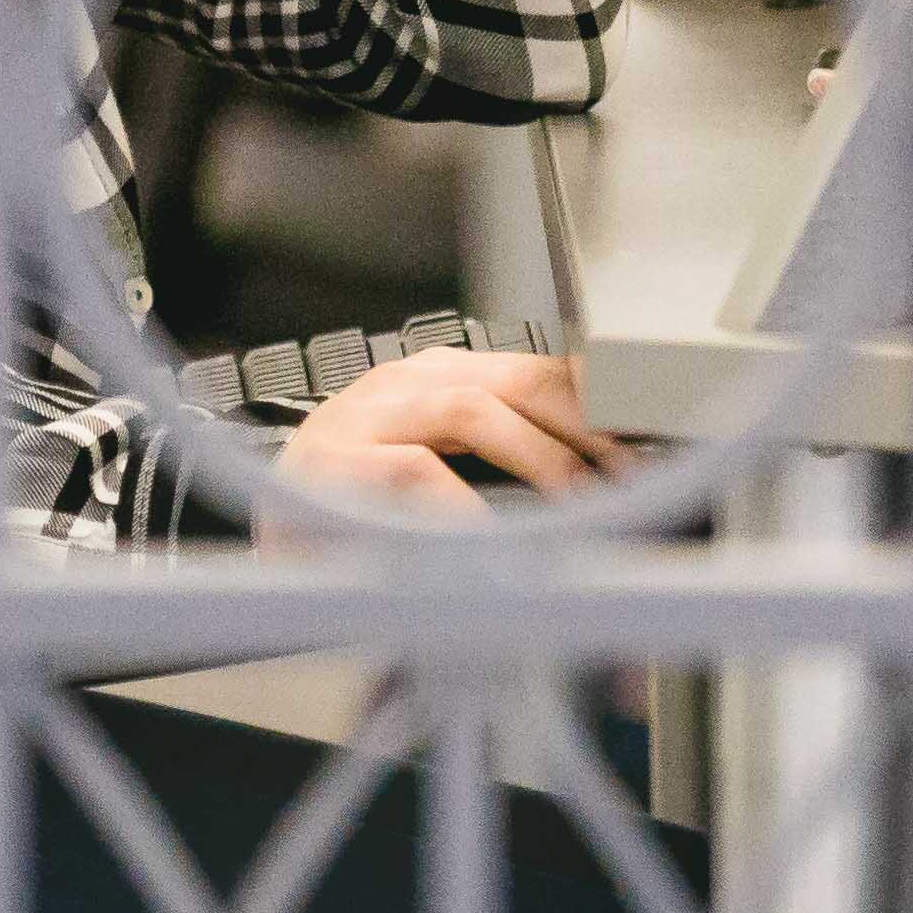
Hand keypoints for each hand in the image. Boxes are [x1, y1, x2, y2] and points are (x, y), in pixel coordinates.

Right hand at [257, 347, 627, 539]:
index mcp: (431, 380)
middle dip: (580, 425)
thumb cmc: (361, 514)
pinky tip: (496, 536)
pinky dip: (464, 504)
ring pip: (470, 409)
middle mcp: (400, 384)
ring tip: (578, 502)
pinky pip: (416, 469)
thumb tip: (597, 479)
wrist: (270, 543)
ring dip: (536, 458)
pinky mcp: (334, 461)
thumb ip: (504, 463)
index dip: (590, 401)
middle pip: (511, 379)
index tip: (642, 438)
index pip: (528, 369)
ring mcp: (362, 417)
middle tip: (626, 473)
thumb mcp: (442, 478)